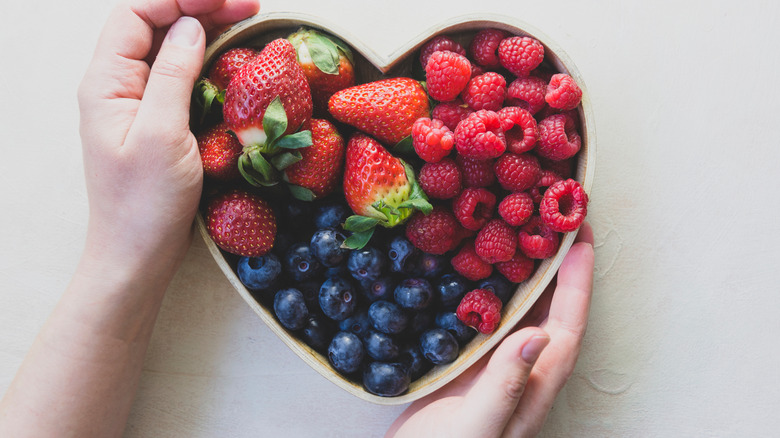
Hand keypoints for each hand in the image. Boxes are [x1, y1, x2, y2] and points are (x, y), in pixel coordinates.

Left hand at [77, 0, 258, 262]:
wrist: (138, 254)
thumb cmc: (144, 203)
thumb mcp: (162, 134)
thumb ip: (173, 74)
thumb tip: (190, 25)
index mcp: (107, 82)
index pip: (137, 14)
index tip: (225, 0)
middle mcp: (119, 85)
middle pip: (156, 25)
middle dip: (201, 8)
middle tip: (250, 7)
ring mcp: (139, 103)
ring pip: (171, 49)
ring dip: (208, 30)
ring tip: (247, 22)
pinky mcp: (159, 121)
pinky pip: (182, 78)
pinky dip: (209, 62)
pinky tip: (233, 60)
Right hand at [387, 222, 594, 437]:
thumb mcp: (478, 426)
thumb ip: (507, 385)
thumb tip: (539, 334)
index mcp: (534, 386)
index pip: (566, 325)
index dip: (577, 281)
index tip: (581, 238)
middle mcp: (523, 373)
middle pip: (553, 312)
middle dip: (562, 267)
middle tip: (558, 221)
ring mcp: (497, 370)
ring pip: (524, 313)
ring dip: (531, 275)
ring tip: (526, 235)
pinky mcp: (471, 368)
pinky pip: (490, 320)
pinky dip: (492, 292)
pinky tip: (479, 273)